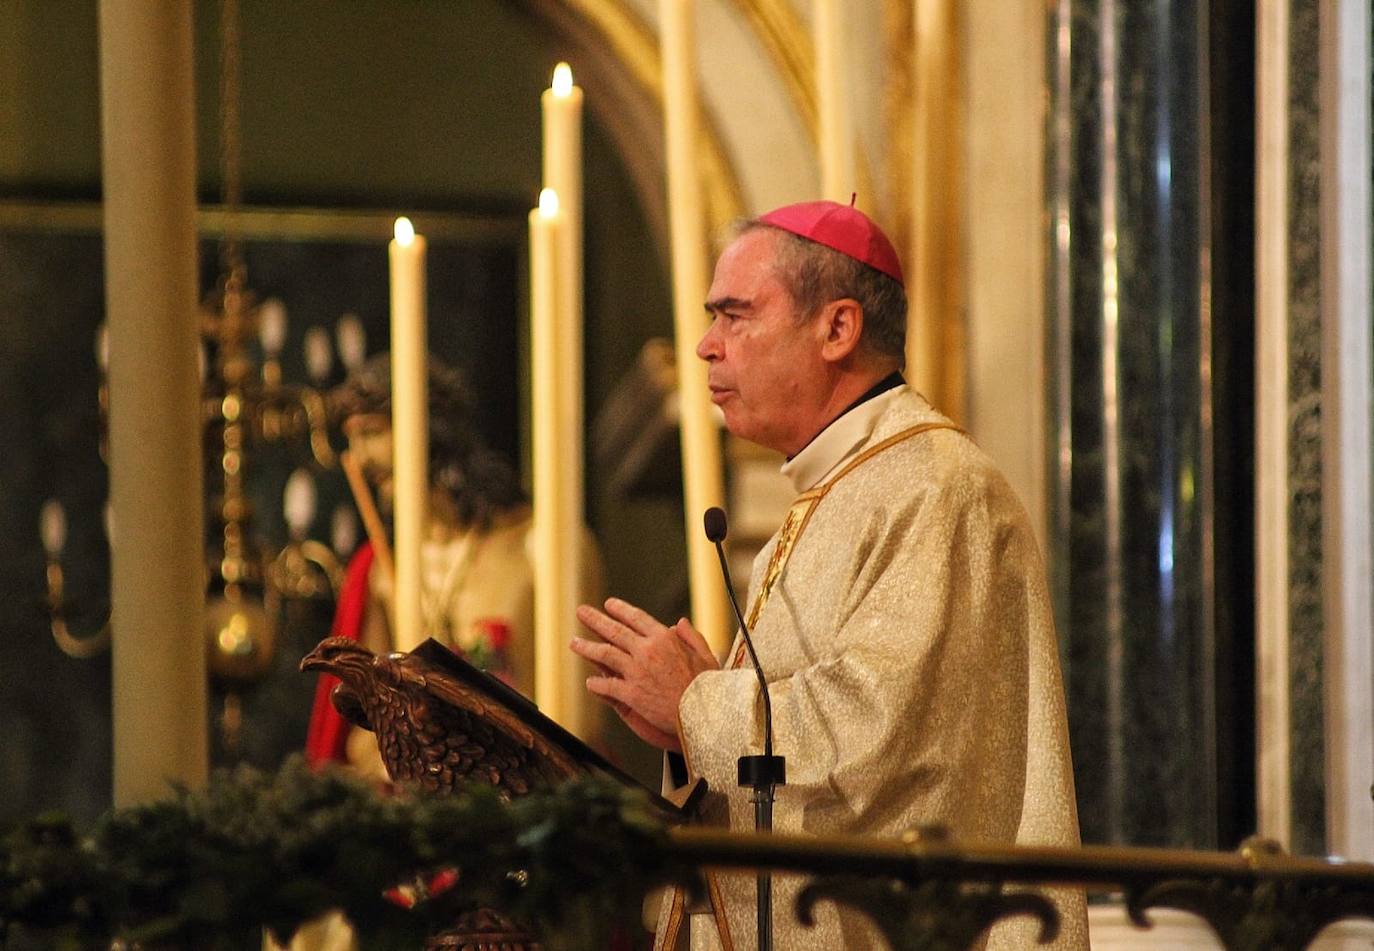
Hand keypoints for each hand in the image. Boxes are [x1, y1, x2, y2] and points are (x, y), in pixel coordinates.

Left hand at [570, 597, 719, 751]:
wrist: (703, 713)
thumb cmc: (708, 686)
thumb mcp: (706, 655)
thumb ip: (691, 636)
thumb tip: (679, 622)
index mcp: (665, 639)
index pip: (637, 618)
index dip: (620, 610)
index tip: (608, 604)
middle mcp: (647, 651)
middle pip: (615, 631)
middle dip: (595, 620)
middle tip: (581, 612)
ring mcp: (637, 672)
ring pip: (605, 654)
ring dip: (587, 648)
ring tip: (574, 643)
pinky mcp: (632, 694)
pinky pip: (607, 685)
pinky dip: (596, 683)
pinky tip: (589, 682)